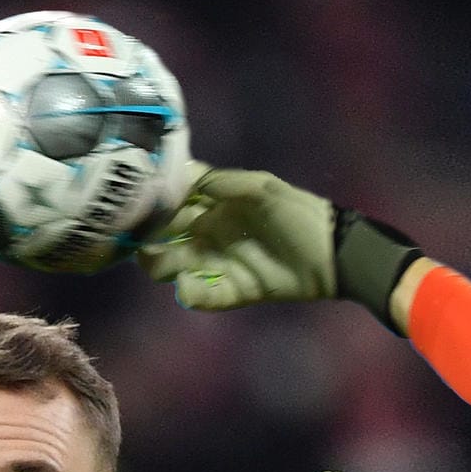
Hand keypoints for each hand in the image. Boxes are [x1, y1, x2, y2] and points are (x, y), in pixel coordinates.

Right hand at [139, 166, 421, 329]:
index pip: (174, 201)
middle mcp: (211, 232)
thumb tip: (181, 176)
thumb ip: (222, 182)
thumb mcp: (261, 188)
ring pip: (176, 267)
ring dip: (161, 266)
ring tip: (159, 264)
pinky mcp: (234, 291)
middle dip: (148, 237)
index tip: (137, 204)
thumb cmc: (298, 213)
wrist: (333, 254)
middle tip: (137, 240)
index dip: (154, 202)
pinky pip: (204, 295)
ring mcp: (220, 263)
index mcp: (215, 204)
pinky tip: (189, 287)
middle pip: (166, 235)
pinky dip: (193, 294)